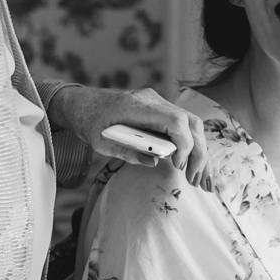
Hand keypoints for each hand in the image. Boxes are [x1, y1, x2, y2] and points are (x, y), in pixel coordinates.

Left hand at [52, 84, 210, 188]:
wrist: (81, 102)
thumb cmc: (87, 121)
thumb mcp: (100, 142)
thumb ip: (126, 152)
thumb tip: (154, 162)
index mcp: (136, 106)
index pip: (175, 120)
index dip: (184, 144)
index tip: (178, 165)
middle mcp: (151, 99)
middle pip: (190, 122)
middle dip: (198, 152)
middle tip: (196, 179)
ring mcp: (157, 102)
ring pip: (190, 123)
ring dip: (198, 149)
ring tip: (198, 176)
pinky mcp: (158, 109)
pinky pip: (181, 125)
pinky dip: (189, 143)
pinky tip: (191, 164)